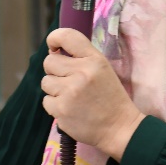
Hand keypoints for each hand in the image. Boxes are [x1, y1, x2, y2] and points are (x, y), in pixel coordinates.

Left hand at [41, 28, 143, 160]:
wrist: (120, 128)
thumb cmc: (110, 98)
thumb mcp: (104, 69)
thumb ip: (81, 58)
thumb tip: (53, 52)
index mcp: (94, 59)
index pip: (67, 36)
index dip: (54, 38)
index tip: (53, 46)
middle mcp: (81, 72)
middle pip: (49, 62)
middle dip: (55, 70)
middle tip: (68, 81)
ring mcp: (70, 91)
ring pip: (46, 82)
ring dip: (54, 89)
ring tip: (70, 96)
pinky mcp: (61, 109)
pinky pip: (46, 101)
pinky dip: (54, 105)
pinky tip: (69, 108)